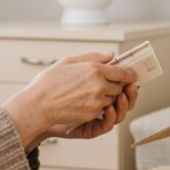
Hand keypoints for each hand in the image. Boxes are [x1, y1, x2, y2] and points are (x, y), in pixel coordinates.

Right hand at [4, 52, 137, 146]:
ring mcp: (97, 101)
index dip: (130, 74)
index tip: (132, 75)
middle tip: (109, 83)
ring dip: (108, 96)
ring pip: (112, 99)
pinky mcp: (92, 114)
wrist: (37, 105)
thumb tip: (111, 55)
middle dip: (117, 85)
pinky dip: (100, 106)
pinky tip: (87, 101)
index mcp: (95, 69)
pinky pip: (103, 110)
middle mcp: (99, 85)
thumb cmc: (49, 82)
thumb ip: (92, 57)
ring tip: (93, 93)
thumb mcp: (69, 61)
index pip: (123, 72)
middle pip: (120, 86)